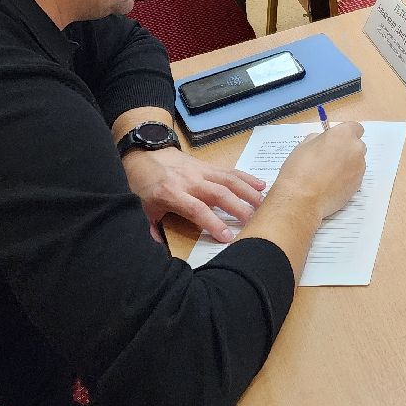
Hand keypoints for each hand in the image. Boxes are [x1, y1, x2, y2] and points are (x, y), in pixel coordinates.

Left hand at [122, 146, 266, 242]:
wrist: (145, 153)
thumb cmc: (143, 184)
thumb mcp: (142, 209)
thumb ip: (152, 230)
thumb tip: (159, 253)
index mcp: (172, 194)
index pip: (197, 209)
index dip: (213, 223)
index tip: (228, 237)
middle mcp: (190, 181)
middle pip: (219, 194)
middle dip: (238, 209)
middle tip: (254, 223)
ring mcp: (201, 171)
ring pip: (229, 180)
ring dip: (248, 192)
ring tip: (264, 205)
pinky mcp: (208, 166)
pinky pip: (230, 171)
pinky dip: (246, 178)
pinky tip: (261, 185)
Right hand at [268, 122, 365, 220]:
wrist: (302, 199)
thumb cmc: (299, 169)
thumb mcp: (304, 145)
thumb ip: (319, 139)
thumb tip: (324, 141)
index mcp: (343, 135)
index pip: (355, 128)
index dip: (346, 134)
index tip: (336, 140)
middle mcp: (355, 149)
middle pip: (356, 145)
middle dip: (346, 149)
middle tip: (330, 157)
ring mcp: (359, 169)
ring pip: (356, 162)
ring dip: (347, 165)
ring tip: (328, 174)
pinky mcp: (358, 185)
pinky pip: (354, 177)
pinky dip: (346, 178)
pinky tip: (330, 185)